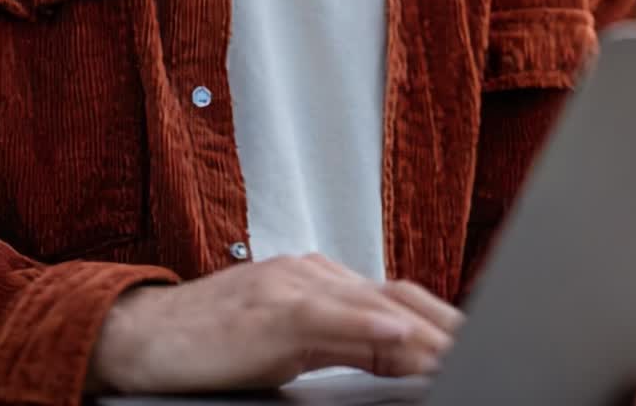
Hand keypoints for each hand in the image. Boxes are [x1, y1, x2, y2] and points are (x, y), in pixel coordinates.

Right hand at [86, 251, 462, 393]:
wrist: (142, 336)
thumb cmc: (210, 345)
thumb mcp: (288, 346)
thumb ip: (344, 345)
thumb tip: (401, 360)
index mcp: (319, 283)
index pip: (397, 301)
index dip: (442, 325)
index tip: (478, 347)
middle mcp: (313, 275)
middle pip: (399, 297)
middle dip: (448, 326)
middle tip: (493, 350)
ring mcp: (292, 287)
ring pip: (374, 307)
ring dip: (425, 334)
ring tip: (466, 355)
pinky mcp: (270, 310)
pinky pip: (329, 316)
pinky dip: (369, 327)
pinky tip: (401, 341)